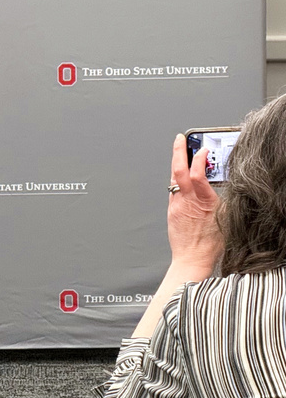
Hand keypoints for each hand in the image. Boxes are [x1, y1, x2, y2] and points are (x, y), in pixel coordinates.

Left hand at [167, 133, 222, 271]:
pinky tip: (181, 174)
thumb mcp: (226, 217)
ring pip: (174, 178)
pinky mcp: (172, 210)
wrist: (192, 259)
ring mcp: (177, 205)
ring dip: (176, 162)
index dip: (199, 159)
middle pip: (179, 170)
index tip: (204, 149)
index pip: (198, 174)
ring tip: (180, 150)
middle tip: (180, 138)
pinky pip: (173, 189)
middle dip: (178, 151)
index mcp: (204, 203)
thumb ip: (220, 197)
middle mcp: (187, 202)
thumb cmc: (212, 243)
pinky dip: (177, 178)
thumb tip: (219, 182)